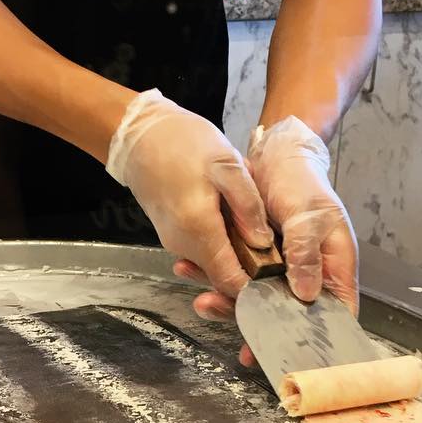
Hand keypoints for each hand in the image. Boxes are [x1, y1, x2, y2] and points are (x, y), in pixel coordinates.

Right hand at [106, 88, 273, 315]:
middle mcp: (183, 245)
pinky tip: (235, 221)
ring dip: (237, 255)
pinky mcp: (172, 235)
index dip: (257, 287)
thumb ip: (248, 206)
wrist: (139, 135)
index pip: (231, 283)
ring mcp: (175, 242)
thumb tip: (264, 243)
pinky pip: (203, 250)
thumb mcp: (227, 164)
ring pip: (213, 264)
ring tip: (257, 229)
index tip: (281, 275)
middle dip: (251, 271)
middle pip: (222, 277)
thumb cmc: (183, 143)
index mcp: (199, 231)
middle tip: (278, 251)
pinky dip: (222, 244)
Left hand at [168, 115, 357, 366]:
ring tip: (203, 302)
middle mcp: (304, 274)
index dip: (316, 339)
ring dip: (226, 302)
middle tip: (239, 345)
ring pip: (252, 298)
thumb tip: (305, 293)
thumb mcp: (310, 215)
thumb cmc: (303, 183)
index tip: (292, 357)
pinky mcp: (249, 257)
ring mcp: (275, 268)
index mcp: (332, 268)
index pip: (334, 314)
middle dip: (258, 327)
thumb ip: (306, 253)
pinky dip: (210, 275)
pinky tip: (188, 270)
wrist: (274, 155)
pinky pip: (231, 274)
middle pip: (285, 315)